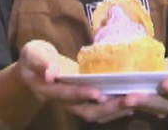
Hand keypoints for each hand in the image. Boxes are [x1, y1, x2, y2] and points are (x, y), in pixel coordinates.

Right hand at [17, 40, 132, 122]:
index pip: (66, 94)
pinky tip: (131, 103)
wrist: (33, 68)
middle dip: (108, 107)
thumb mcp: (32, 54)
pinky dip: (115, 108)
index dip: (81, 94)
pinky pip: (99, 108)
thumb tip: (51, 73)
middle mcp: (62, 101)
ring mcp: (74, 103)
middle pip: (86, 110)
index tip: (98, 93)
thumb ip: (41, 62)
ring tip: (135, 101)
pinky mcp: (83, 101)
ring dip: (115, 109)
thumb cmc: (33, 57)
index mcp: (48, 90)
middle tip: (129, 100)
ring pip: (95, 113)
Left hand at [121, 43, 167, 118]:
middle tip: (130, 97)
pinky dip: (127, 103)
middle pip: (164, 106)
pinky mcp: (154, 104)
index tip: (165, 83)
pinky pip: (141, 105)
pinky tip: (112, 98)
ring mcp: (167, 108)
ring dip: (134, 104)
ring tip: (118, 99)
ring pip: (150, 108)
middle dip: (146, 101)